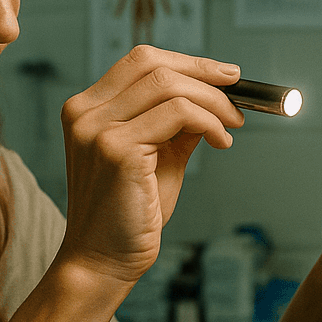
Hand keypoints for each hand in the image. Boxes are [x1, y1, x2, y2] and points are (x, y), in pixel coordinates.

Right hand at [58, 46, 243, 284]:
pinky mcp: (117, 149)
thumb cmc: (130, 214)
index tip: (223, 75)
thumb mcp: (158, 157)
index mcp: (86, 108)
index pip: (140, 61)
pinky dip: (209, 122)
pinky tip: (220, 141)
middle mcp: (84, 113)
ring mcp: (97, 129)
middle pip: (153, 64)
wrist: (103, 260)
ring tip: (231, 126)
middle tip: (237, 93)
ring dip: (213, 103)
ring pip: (169, 86)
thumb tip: (214, 98)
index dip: (187, 62)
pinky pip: (178, 114)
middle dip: (204, 74)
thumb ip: (177, 124)